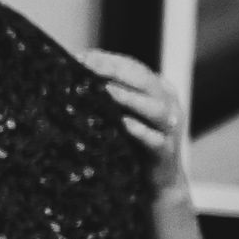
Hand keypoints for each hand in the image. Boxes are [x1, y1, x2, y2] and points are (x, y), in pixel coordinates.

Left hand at [83, 49, 191, 198]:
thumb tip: (68, 70)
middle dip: (115, 71)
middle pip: (145, 81)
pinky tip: (124, 124)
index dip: (107, 60)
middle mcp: (168, 106)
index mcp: (158, 90)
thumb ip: (105, 93)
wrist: (155, 182)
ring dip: (129, 98)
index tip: (78, 56)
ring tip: (104, 91)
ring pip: (155, 109)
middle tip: (87, 67)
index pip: (133, 67)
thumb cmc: (130, 141)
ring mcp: (170, 129)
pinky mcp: (165, 153)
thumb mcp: (119, 113)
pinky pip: (156, 140)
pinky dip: (141, 131)